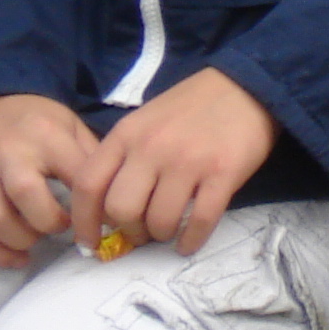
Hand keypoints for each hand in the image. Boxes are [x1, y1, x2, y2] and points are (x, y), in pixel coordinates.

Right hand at [0, 94, 101, 268]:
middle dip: (50, 222)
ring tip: (38, 238)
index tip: (100, 221)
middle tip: (63, 225)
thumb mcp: (71, 125)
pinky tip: (18, 258)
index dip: (92, 207)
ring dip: (22, 240)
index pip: (75, 176)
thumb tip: (114, 199)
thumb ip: (90, 158)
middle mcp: (9, 154)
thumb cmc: (36, 120)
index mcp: (46, 137)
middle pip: (27, 196)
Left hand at [70, 67, 279, 257]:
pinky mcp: (223, 173)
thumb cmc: (191, 107)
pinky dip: (191, 240)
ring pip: (160, 221)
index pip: (89, 185)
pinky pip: (201, 221)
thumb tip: (110, 210)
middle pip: (121, 210)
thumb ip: (124, 158)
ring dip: (161, 235)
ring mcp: (188, 161)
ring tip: (169, 230)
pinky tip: (189, 243)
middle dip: (129, 231)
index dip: (83, 221)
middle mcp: (152, 148)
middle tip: (141, 232)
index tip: (89, 242)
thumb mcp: (145, 122)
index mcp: (127, 134)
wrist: (246, 86)